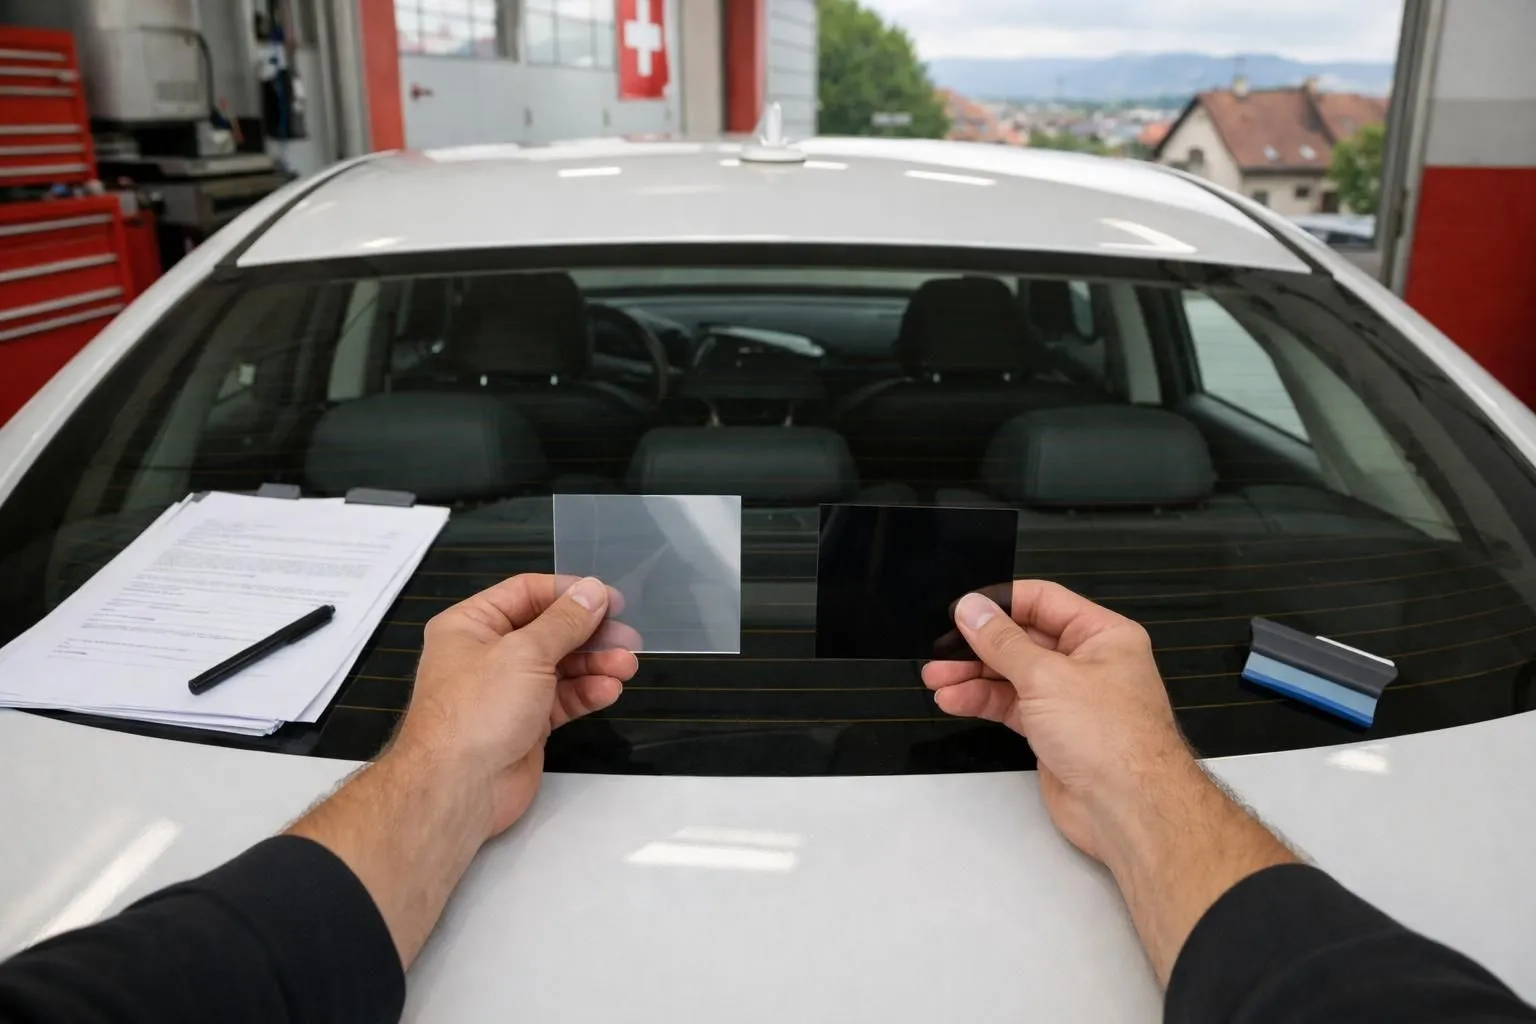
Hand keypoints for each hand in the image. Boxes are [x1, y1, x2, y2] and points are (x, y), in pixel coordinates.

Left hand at [391, 574, 639, 837]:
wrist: (459, 787)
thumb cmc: (479, 709)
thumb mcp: (525, 653)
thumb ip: (565, 621)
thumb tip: (594, 591)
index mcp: (472, 625)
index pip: (527, 593)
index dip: (570, 593)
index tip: (611, 600)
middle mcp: (487, 653)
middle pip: (549, 630)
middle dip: (590, 634)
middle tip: (628, 639)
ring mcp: (507, 690)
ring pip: (560, 666)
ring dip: (595, 664)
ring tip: (626, 667)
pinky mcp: (525, 723)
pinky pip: (562, 699)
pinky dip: (586, 693)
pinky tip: (609, 690)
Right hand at [922, 580, 1192, 862]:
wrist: (1127, 809)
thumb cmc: (1110, 738)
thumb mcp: (1046, 676)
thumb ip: (1002, 642)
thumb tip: (972, 609)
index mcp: (1102, 635)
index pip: (1043, 601)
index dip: (1000, 603)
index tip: (961, 609)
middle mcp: (1088, 662)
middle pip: (1023, 640)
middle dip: (978, 645)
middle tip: (940, 649)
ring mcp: (1070, 698)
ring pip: (1012, 675)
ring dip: (973, 676)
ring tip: (936, 678)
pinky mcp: (1053, 731)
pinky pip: (1011, 705)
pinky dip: (982, 701)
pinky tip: (954, 699)